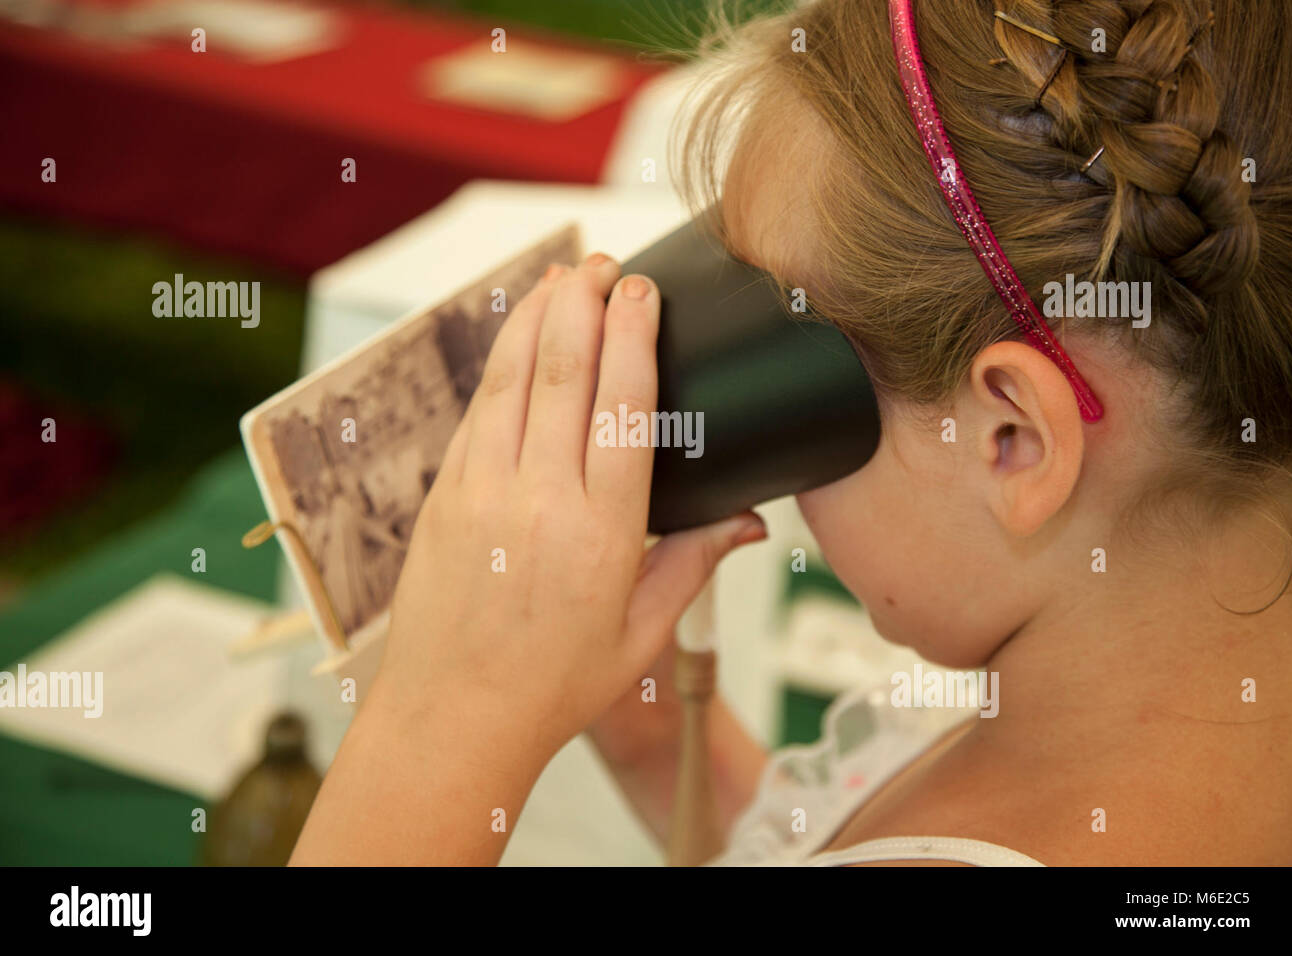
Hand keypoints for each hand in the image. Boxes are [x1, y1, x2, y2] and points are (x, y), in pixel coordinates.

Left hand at [378, 253, 766, 759]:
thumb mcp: (642, 634)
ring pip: (511, 380)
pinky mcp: (445, 495)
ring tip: (560, 278)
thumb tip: (750, 519)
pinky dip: (501, 367)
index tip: (642, 292)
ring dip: (536, 319)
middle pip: (564, 373)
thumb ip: (695, 564)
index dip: (632, 336)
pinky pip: (477, 413)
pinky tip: (517, 341)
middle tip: (603, 266)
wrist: (453, 717)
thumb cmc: (552, 684)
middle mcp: (539, 500)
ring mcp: (482, 492)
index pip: (622, 408)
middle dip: (584, 304)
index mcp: (601, 532)